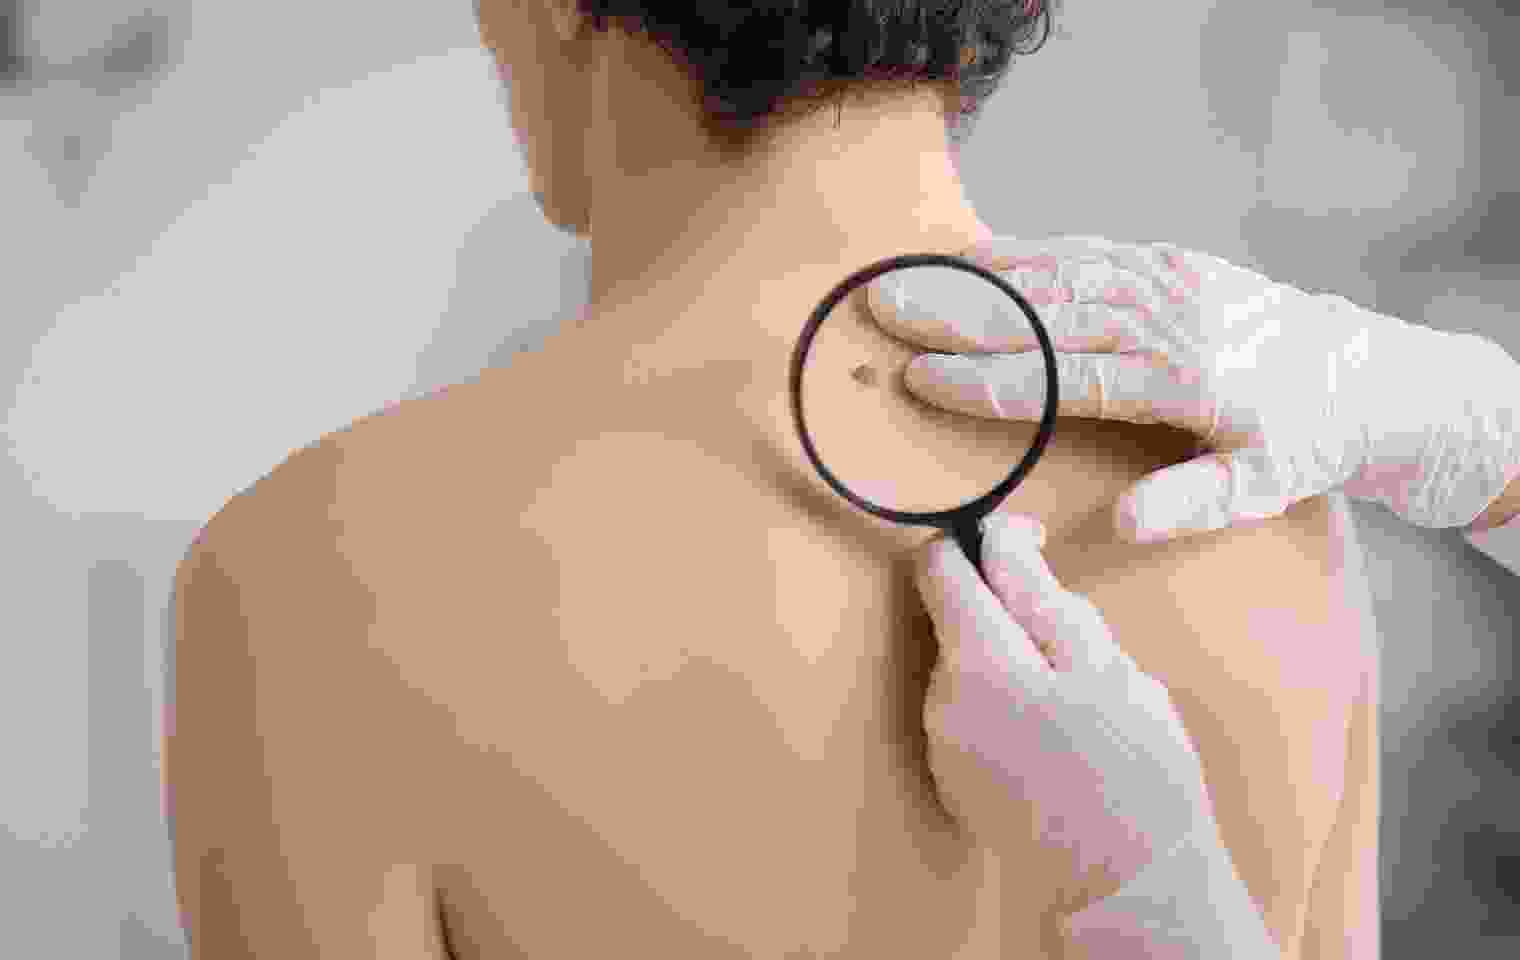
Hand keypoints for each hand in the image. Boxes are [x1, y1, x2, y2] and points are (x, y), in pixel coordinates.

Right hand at [868, 235, 1519, 542]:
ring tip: (913, 274)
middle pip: (1050, 314)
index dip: (992, 380)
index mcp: (1184, 377)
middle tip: (889, 308)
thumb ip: (1195, 501)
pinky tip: (980, 252)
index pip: (1067, 378)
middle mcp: (1170, 316)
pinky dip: (1032, 249)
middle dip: (963, 312)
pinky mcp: (1172, 260)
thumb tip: (1124, 524)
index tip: (925, 378)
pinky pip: (1091, 249)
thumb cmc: (1306, 438)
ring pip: (1062, 273)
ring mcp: (1170, 280)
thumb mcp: (1267, 484)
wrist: (1370, 373)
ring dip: (982, 276)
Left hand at [915, 512, 1220, 916]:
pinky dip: (1002, 704)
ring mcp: (941, 743)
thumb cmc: (1134, 768)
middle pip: (953, 618)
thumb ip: (1041, 597)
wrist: (1126, 885)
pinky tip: (1052, 736)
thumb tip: (1000, 544)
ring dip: (1006, 660)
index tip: (1032, 548)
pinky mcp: (954, 778)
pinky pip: (969, 713)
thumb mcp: (1104, 663)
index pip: (938, 565)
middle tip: (1074, 643)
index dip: (983, 542)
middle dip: (1004, 612)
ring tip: (1070, 697)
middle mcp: (939, 698)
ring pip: (965, 666)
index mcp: (974, 658)